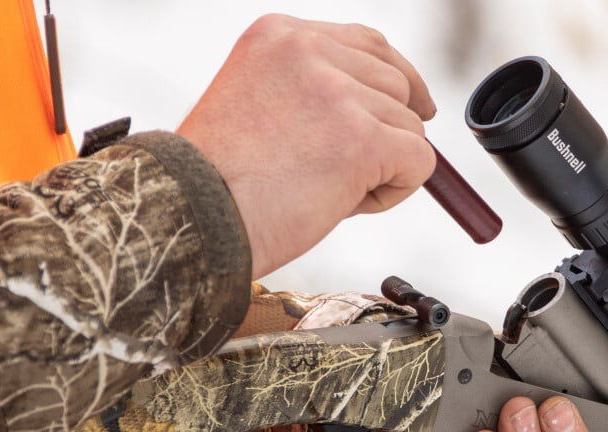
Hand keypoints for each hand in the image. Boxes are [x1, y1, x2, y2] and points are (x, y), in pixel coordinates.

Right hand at [177, 14, 436, 277]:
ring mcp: (338, 93)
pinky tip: (345, 204)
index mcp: (279, 36)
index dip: (397, 80)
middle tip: (338, 174)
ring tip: (324, 192)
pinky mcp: (362, 139)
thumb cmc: (217, 181)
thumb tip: (392, 110)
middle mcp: (307, 51)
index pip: (367, 43)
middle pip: (395, 84)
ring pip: (409, 127)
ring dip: (382, 167)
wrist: (189, 220)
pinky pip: (418, 161)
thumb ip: (315, 91)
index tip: (414, 106)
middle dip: (384, 132)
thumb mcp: (260, 104)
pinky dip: (393, 191)